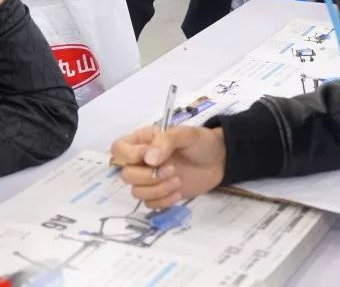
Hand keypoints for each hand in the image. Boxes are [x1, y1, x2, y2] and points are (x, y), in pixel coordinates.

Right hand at [110, 125, 225, 209]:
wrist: (220, 160)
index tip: (152, 157)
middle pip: (126, 175)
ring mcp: (150, 179)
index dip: (130, 156)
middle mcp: (142, 161)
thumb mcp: (186, 134)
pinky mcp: (160, 194)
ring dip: (157, 190)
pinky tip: (178, 192)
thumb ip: (166, 141)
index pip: (118, 149)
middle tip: (172, 170)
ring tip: (178, 181)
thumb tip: (148, 159)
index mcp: (142, 141)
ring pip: (136, 192)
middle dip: (148, 176)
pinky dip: (164, 201)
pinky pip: (150, 204)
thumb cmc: (201, 142)